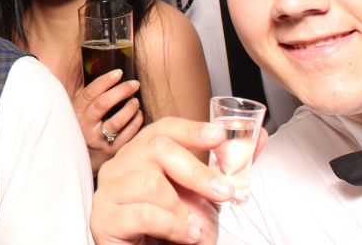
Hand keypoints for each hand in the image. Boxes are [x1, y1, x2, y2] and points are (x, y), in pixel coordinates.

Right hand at [72, 69, 143, 173]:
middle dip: (121, 91)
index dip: (105, 81)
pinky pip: (126, 136)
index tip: (118, 72)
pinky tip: (139, 115)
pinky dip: (135, 123)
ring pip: (116, 122)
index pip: (90, 93)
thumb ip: (87, 98)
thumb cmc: (81, 128)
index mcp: (76, 112)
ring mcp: (97, 140)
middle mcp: (84, 126)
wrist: (77, 159)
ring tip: (136, 101)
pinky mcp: (109, 152)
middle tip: (134, 84)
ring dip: (129, 108)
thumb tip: (107, 75)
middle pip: (103, 104)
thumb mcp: (77, 112)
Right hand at [91, 117, 267, 243]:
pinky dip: (172, 226)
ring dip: (182, 210)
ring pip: (151, 182)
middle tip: (225, 193)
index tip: (219, 135)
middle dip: (197, 171)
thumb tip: (258, 136)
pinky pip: (144, 213)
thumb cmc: (176, 231)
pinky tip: (183, 236)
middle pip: (157, 148)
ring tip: (191, 228)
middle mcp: (120, 165)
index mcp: (142, 154)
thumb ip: (227, 167)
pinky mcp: (103, 217)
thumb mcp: (206, 197)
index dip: (191, 129)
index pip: (163, 129)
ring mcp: (108, 190)